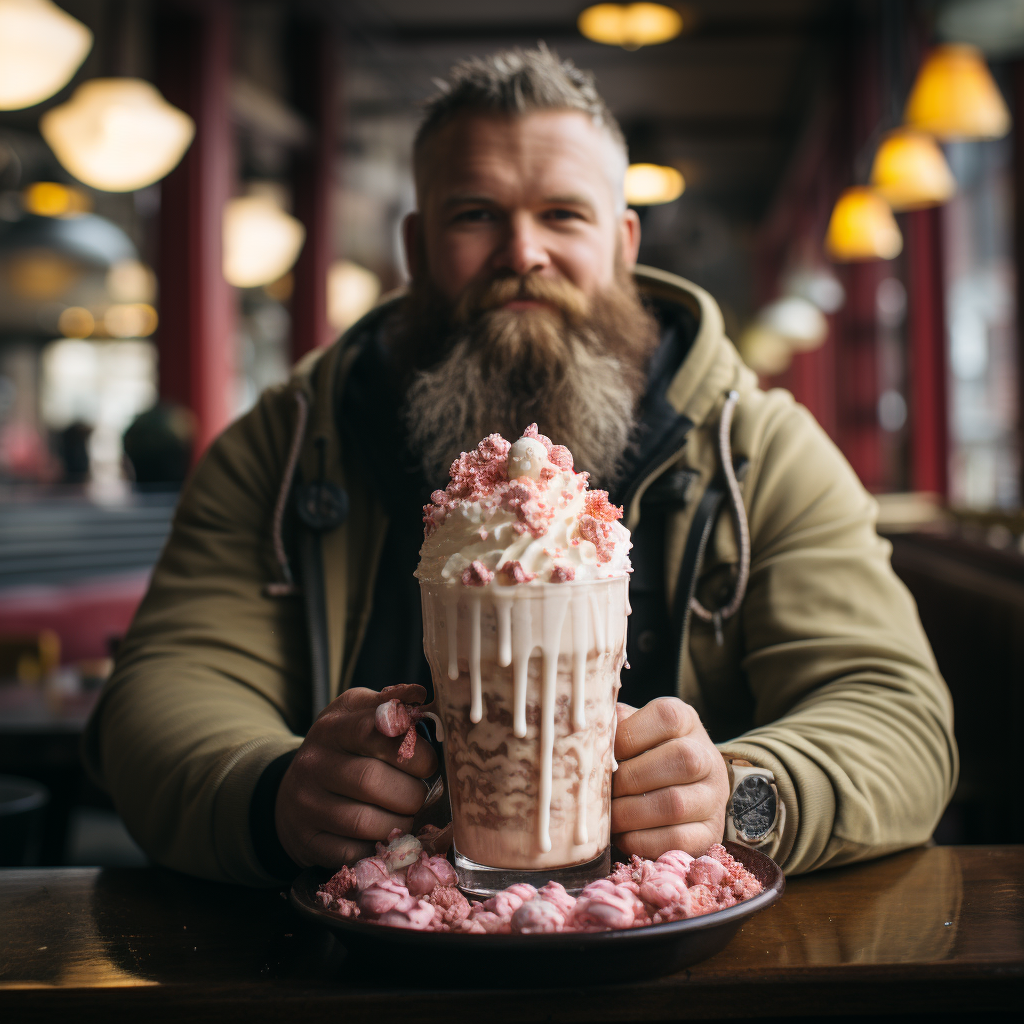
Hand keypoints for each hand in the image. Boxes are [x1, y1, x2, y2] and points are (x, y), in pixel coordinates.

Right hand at [275, 684, 437, 869]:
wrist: (294, 791)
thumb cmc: (342, 749)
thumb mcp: (359, 716)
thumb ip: (391, 704)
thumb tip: (421, 695)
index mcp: (333, 726)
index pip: (372, 731)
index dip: (411, 749)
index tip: (429, 763)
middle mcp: (314, 763)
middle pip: (371, 780)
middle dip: (411, 793)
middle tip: (422, 795)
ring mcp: (305, 804)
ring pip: (364, 821)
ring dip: (400, 824)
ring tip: (408, 816)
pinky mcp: (306, 840)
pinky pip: (352, 853)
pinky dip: (378, 848)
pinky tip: (386, 837)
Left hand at [611, 696, 729, 860]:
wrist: (681, 789)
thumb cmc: (643, 755)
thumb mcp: (634, 731)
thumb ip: (613, 726)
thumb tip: (581, 730)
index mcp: (686, 721)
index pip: (666, 717)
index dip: (628, 736)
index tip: (604, 754)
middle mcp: (707, 756)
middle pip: (680, 759)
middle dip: (629, 779)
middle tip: (602, 791)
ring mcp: (714, 797)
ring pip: (676, 804)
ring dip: (631, 813)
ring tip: (608, 816)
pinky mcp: (710, 833)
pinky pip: (677, 841)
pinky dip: (641, 841)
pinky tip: (622, 835)